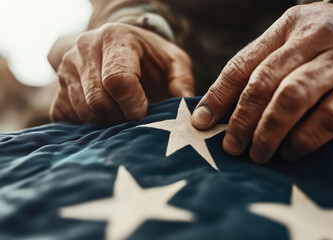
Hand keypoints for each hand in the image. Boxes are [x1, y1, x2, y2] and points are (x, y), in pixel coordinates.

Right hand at [51, 22, 193, 123]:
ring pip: (83, 112)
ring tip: (122, 115)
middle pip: (98, 100)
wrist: (124, 50)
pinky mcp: (57, 89)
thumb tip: (186, 108)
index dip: (133, 104)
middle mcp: (84, 49)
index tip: (144, 112)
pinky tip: (103, 118)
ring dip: (106, 122)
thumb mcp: (175, 62)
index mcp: (114, 38)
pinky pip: (66, 117)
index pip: (117, 79)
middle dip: (121, 117)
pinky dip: (86, 126)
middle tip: (135, 118)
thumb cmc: (152, 58)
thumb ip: (182, 82)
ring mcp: (66, 69)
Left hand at [191, 3, 332, 162]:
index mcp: (288, 27)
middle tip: (232, 146)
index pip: (244, 64)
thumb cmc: (329, 38)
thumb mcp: (295, 37)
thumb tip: (225, 107)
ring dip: (270, 132)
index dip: (219, 96)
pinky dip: (307, 138)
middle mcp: (314, 39)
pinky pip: (332, 116)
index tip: (202, 122)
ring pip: (294, 98)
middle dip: (242, 119)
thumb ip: (264, 64)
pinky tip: (294, 151)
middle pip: (265, 82)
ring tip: (259, 153)